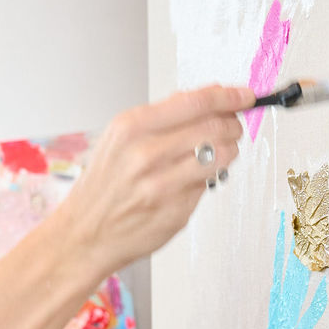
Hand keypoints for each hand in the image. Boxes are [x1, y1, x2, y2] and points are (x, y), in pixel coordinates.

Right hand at [57, 84, 251, 274]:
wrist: (84, 233)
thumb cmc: (104, 185)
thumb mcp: (120, 138)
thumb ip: (164, 117)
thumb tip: (209, 98)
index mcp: (132, 127)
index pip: (196, 101)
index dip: (229, 96)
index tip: (245, 96)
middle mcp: (147, 153)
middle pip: (216, 127)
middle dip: (233, 124)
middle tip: (233, 126)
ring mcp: (163, 185)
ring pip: (221, 156)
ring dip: (229, 151)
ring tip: (218, 153)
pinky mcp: (176, 211)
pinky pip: (208, 186)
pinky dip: (208, 180)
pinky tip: (191, 181)